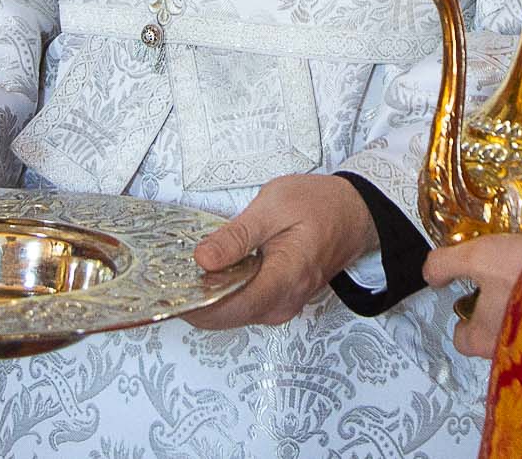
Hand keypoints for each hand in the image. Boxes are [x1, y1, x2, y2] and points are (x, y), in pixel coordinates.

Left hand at [186, 174, 377, 328]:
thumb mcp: (274, 205)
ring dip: (206, 298)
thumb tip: (203, 259)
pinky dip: (222, 294)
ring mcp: (282, 305)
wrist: (354, 213)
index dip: (195, 304)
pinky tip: (209, 273)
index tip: (169, 289)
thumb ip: (236, 235)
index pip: (230, 307)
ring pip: (232, 314)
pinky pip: (242, 306)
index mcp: (285, 278)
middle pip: (226, 316)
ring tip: (183, 271)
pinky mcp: (278, 301)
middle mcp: (284, 302)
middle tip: (167, 275)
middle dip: (194, 301)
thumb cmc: (320, 205)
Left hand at [422, 234, 521, 358]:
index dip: (462, 320)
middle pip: (491, 338)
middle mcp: (508, 353)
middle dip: (493, 316)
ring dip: (520, 314)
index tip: (467, 299)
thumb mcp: (476, 257)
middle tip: (500, 286)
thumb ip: (445, 264)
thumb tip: (430, 275)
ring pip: (519, 335)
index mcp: (482, 338)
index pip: (461, 340)